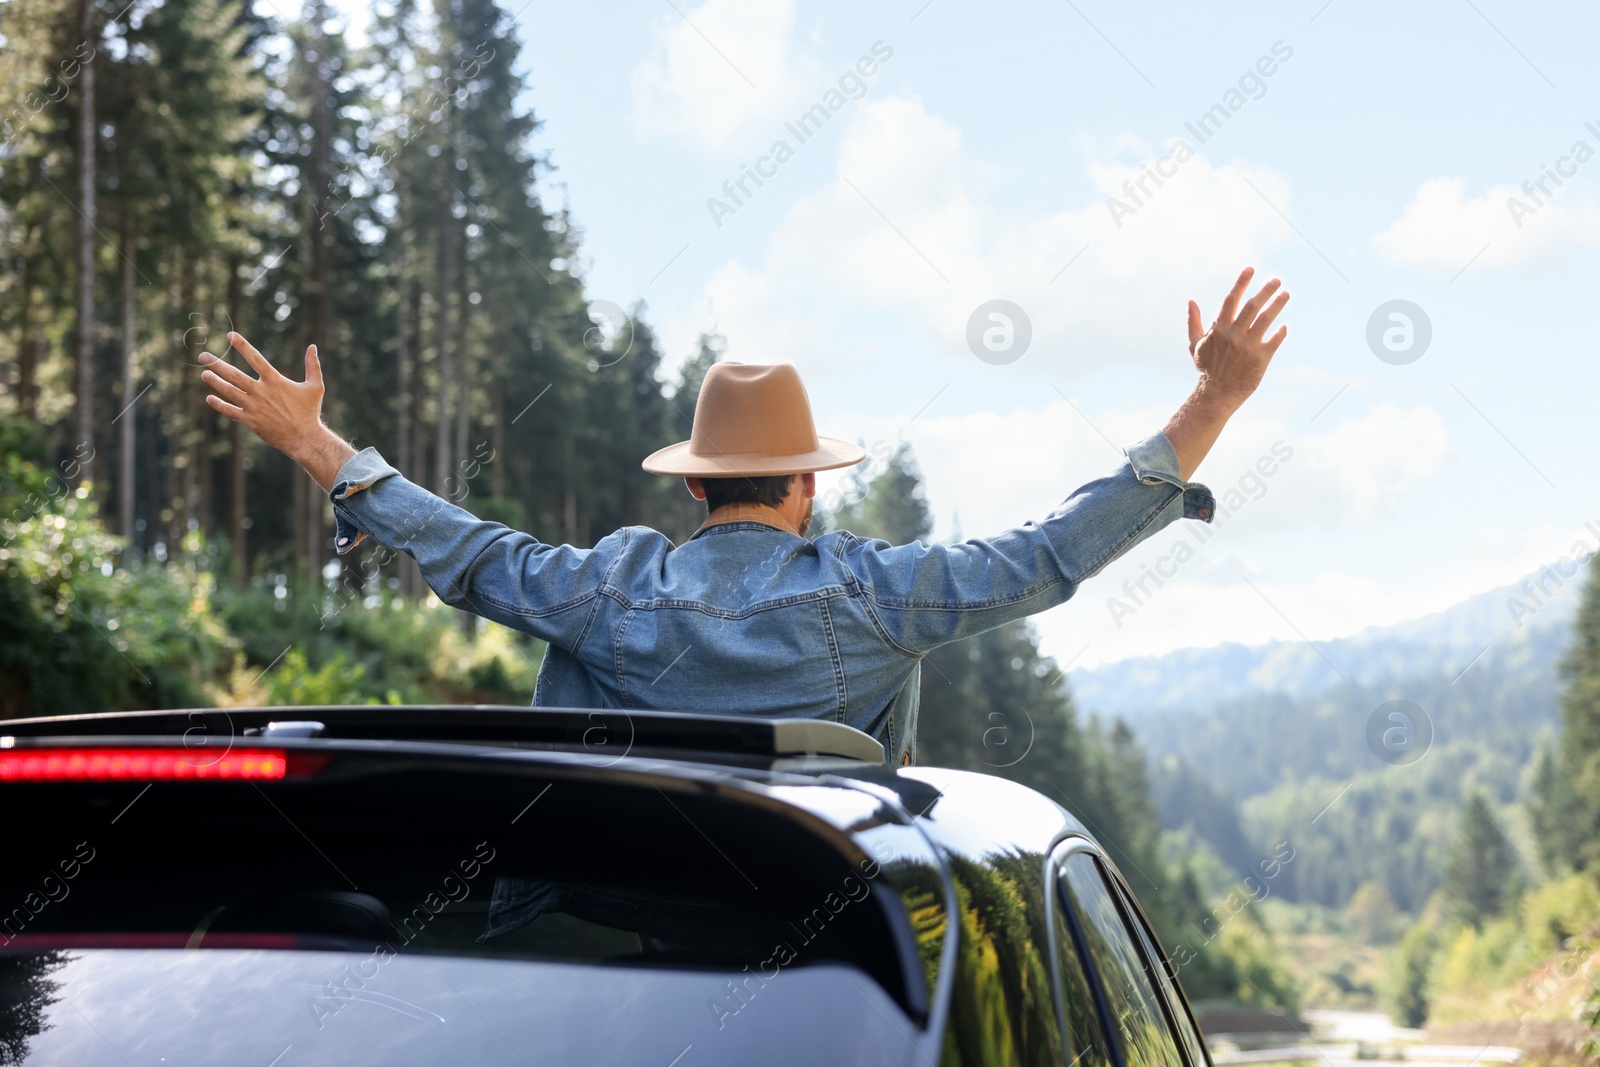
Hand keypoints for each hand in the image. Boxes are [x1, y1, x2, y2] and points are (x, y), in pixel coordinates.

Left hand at [200, 332, 353, 489]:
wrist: (304, 438)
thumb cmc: (309, 411)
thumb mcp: (315, 386)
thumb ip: (313, 366)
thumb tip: (313, 347)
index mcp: (275, 381)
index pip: (255, 358)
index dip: (242, 345)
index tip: (230, 335)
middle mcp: (261, 392)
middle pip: (234, 375)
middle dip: (217, 364)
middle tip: (203, 356)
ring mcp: (254, 407)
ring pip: (229, 391)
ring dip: (215, 382)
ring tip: (204, 374)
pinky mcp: (250, 421)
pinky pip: (230, 411)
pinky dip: (219, 405)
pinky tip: (209, 398)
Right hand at [1185, 267, 1288, 412]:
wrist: (1216, 395)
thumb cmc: (1206, 369)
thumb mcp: (1195, 345)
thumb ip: (1193, 322)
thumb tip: (1190, 301)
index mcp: (1219, 329)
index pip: (1231, 300)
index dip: (1241, 282)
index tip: (1251, 269)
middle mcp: (1234, 335)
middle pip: (1252, 306)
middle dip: (1265, 290)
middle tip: (1277, 280)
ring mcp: (1248, 346)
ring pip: (1266, 320)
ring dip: (1277, 305)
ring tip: (1286, 294)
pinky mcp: (1261, 359)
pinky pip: (1274, 340)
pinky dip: (1280, 332)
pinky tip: (1284, 326)